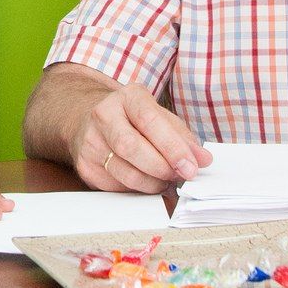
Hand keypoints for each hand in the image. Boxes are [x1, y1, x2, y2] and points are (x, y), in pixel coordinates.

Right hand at [70, 84, 210, 193]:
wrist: (93, 121)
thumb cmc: (134, 120)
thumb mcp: (160, 118)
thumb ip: (183, 137)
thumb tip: (202, 160)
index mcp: (127, 97)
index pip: (149, 121)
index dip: (172, 147)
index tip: (191, 167)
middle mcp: (104, 115)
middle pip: (131, 147)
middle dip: (162, 167)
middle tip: (180, 176)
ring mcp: (90, 142)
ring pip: (125, 173)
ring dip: (153, 183)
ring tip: (165, 180)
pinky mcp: (85, 166)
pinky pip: (117, 187)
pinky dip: (138, 189)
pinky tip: (146, 181)